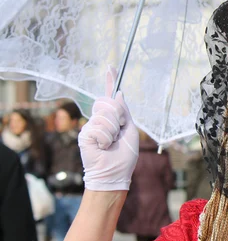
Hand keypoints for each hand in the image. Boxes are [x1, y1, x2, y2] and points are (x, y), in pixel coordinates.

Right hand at [78, 67, 138, 190]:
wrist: (114, 174)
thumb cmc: (124, 156)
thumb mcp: (130, 130)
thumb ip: (124, 112)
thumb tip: (119, 93)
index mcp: (112, 118)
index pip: (110, 96)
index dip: (110, 81)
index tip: (111, 67)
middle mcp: (99, 119)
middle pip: (108, 102)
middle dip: (118, 117)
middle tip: (119, 133)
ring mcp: (90, 126)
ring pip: (105, 115)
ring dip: (113, 131)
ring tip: (111, 144)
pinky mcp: (84, 134)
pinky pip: (99, 128)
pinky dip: (106, 139)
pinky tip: (103, 148)